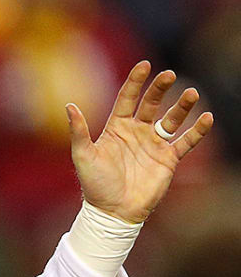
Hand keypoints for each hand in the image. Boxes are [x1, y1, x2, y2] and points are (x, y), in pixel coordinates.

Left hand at [67, 61, 213, 222]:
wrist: (113, 211)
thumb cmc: (95, 184)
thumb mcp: (83, 155)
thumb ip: (79, 131)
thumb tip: (69, 105)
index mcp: (116, 127)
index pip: (127, 98)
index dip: (135, 81)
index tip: (144, 65)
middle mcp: (137, 132)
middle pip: (151, 104)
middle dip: (159, 88)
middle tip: (169, 74)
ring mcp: (154, 144)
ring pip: (171, 119)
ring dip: (181, 106)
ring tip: (191, 92)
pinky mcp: (168, 159)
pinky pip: (186, 141)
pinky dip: (197, 130)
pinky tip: (207, 118)